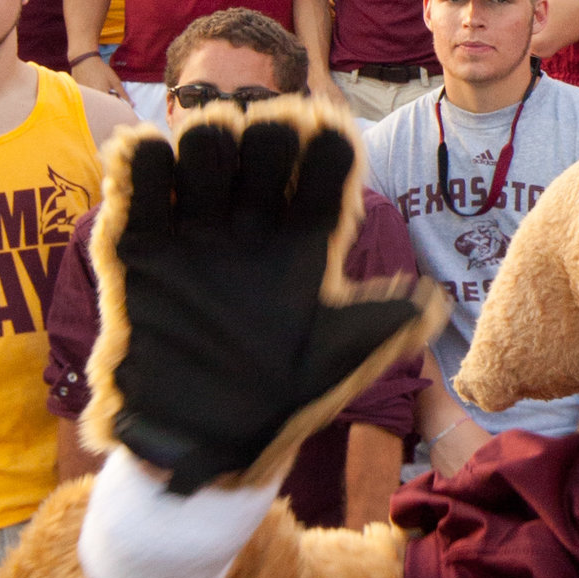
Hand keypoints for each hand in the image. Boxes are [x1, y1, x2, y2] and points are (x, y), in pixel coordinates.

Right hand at [96, 103, 434, 491]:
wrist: (206, 440)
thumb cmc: (282, 398)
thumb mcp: (339, 358)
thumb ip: (383, 323)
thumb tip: (435, 300)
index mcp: (307, 238)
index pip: (324, 169)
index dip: (328, 149)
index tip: (327, 142)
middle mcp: (255, 223)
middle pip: (263, 145)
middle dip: (266, 136)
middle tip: (265, 148)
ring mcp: (199, 229)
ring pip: (206, 150)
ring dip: (210, 140)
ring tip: (212, 151)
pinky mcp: (143, 246)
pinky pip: (146, 183)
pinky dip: (148, 160)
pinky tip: (156, 159)